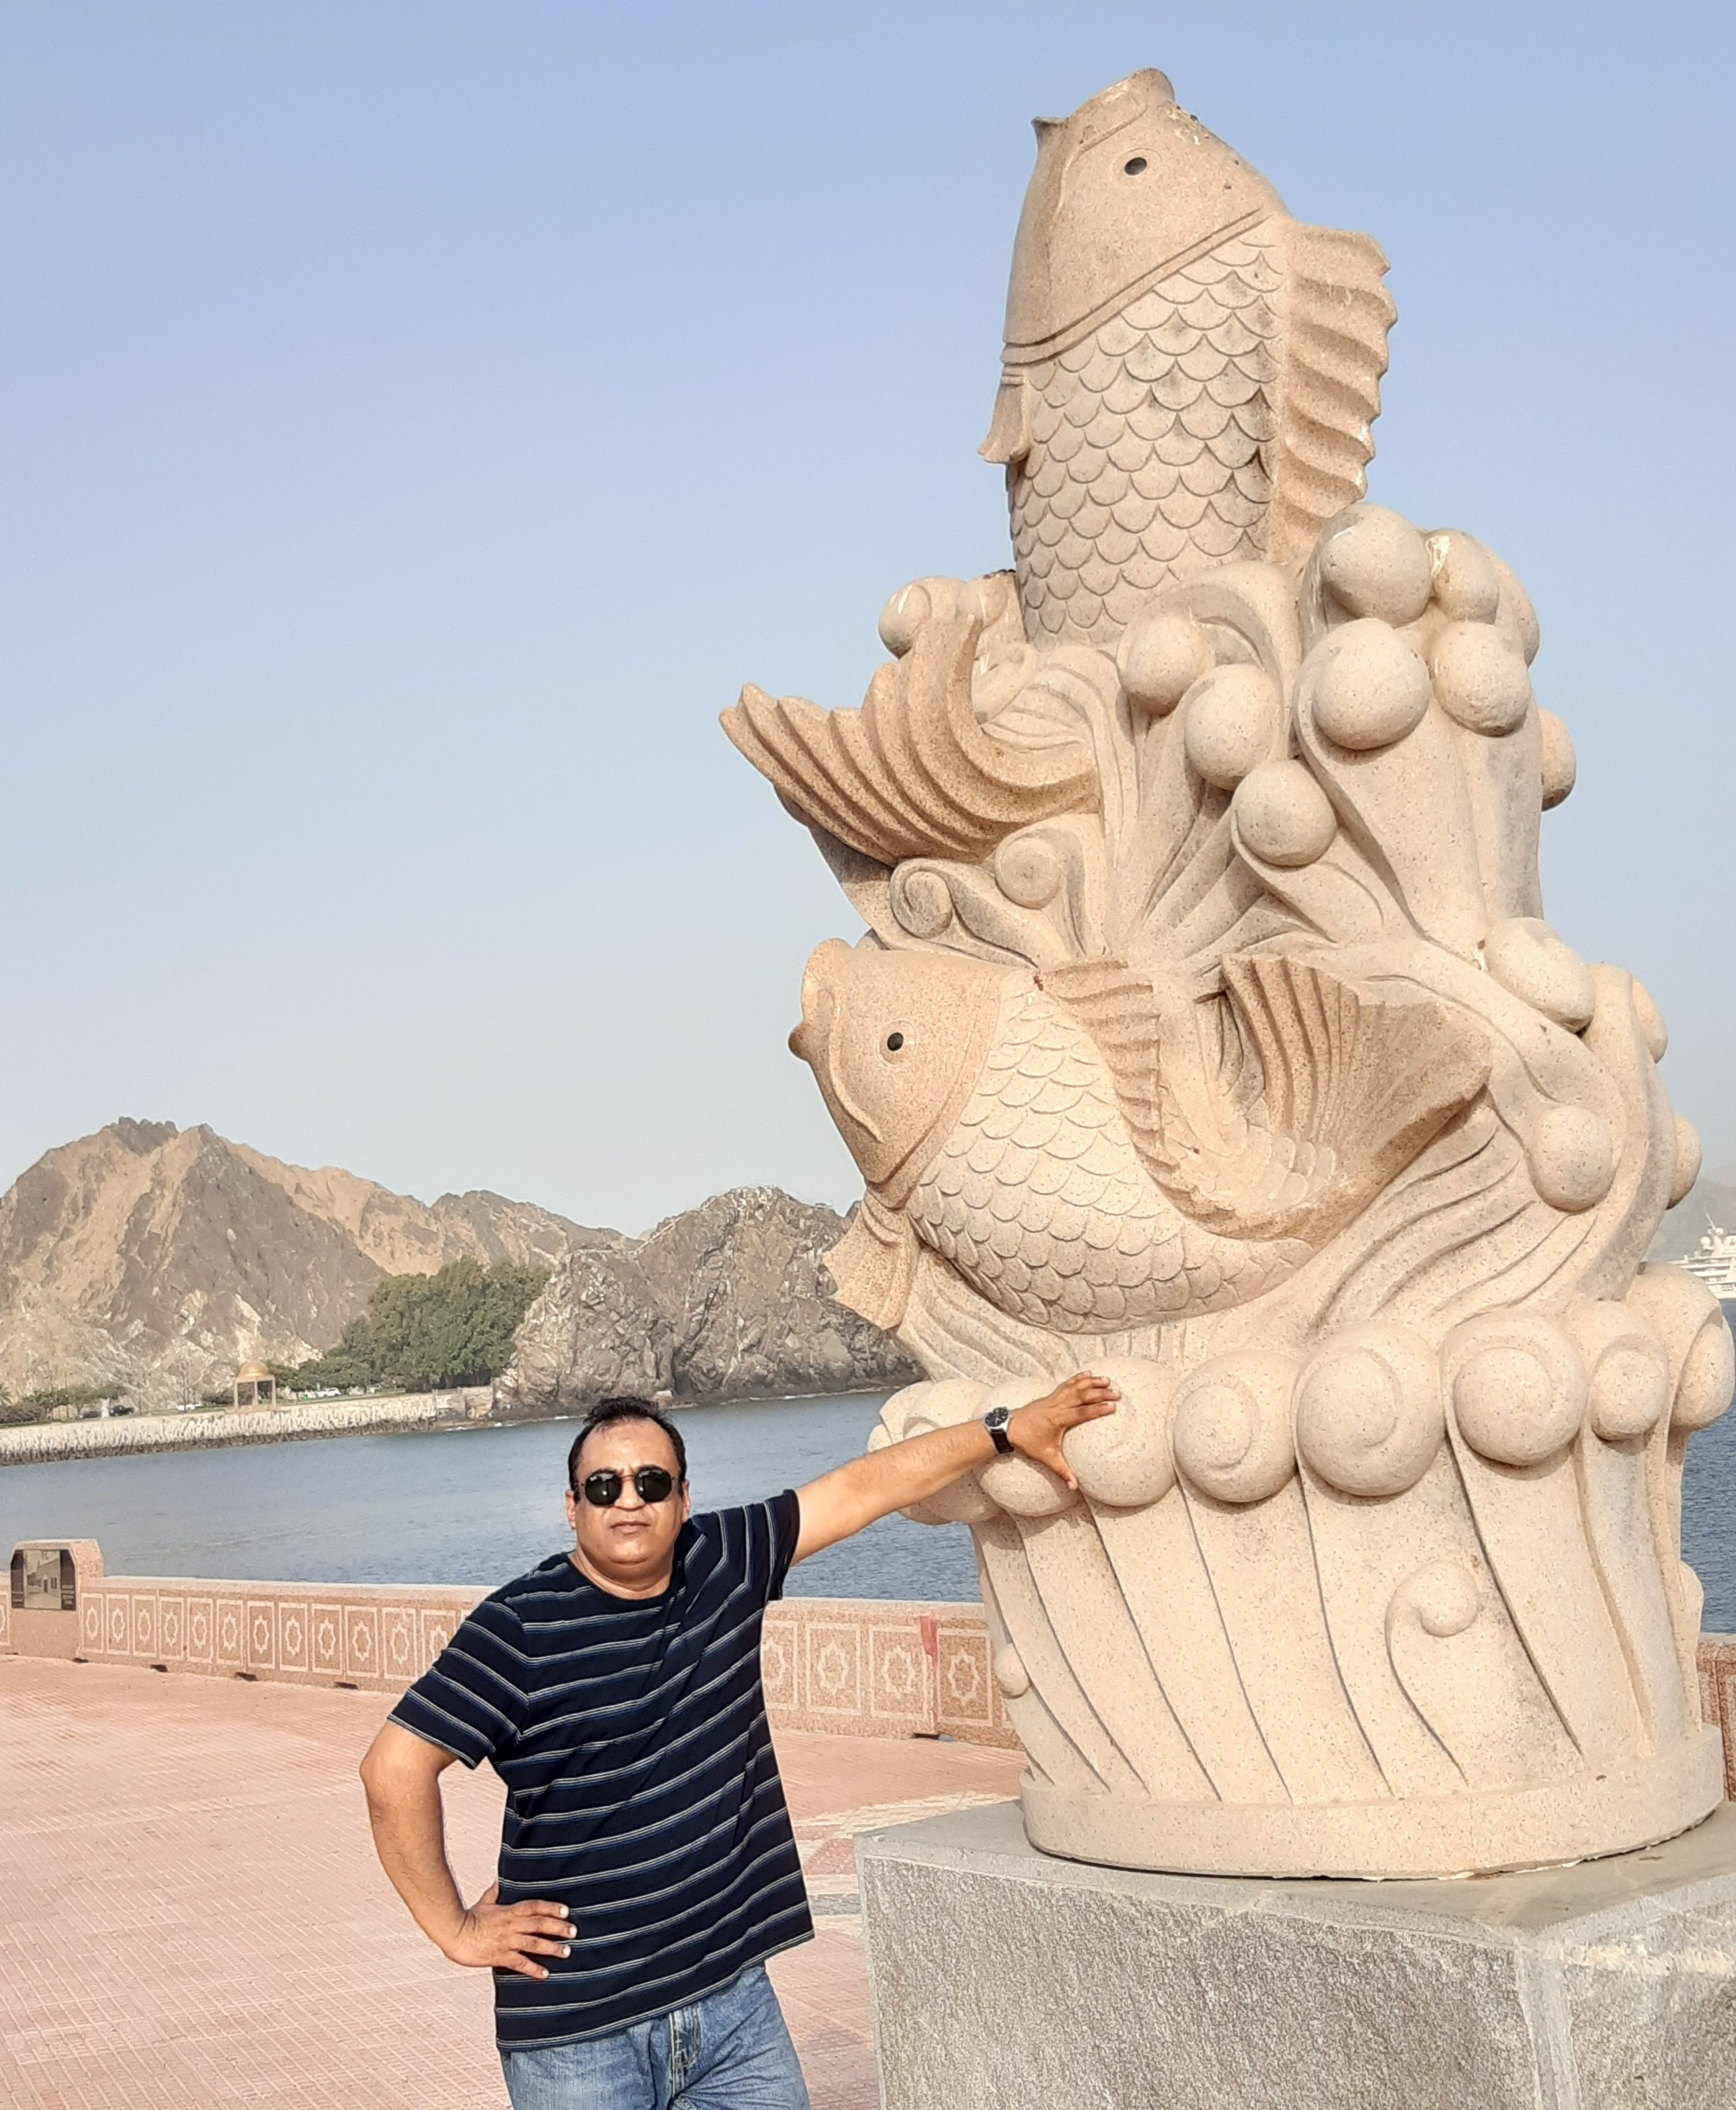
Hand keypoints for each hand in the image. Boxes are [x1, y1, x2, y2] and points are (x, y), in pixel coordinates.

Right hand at [441, 1883, 574, 1978]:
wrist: (454, 1933)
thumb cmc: (467, 1918)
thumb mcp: (484, 1902)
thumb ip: (495, 1893)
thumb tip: (499, 1881)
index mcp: (509, 1911)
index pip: (534, 1906)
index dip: (551, 1907)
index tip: (566, 1911)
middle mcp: (511, 1925)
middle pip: (539, 1924)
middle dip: (558, 1927)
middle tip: (573, 1932)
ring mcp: (506, 1941)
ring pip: (534, 1943)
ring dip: (551, 1948)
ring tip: (566, 1952)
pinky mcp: (500, 1956)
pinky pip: (520, 1963)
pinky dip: (533, 1969)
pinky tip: (544, 1974)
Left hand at [1008, 1372, 1118, 1489]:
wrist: (1009, 1428)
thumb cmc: (1028, 1442)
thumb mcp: (1047, 1457)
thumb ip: (1062, 1471)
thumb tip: (1075, 1487)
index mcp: (1057, 1419)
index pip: (1081, 1412)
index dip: (1097, 1409)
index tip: (1112, 1407)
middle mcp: (1056, 1406)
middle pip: (1081, 1396)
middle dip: (1100, 1393)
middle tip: (1117, 1393)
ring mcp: (1053, 1398)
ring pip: (1074, 1387)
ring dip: (1091, 1383)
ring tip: (1107, 1380)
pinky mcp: (1050, 1396)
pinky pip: (1066, 1384)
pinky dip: (1078, 1379)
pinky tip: (1088, 1374)